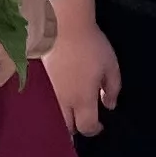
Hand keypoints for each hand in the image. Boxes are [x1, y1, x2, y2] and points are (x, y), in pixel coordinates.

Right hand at [43, 0, 118, 137]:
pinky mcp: (44, 82)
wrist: (62, 26)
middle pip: (68, 128)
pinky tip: (66, 95)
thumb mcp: (110, 66)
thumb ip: (112, 88)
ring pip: (57, 116)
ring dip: (66, 117)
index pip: (87, 127)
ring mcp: (51, 92)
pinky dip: (58, 105)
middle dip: (78, 127)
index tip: (101, 123)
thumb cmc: (90, 46)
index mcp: (82, 99)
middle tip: (87, 116)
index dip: (95, 129)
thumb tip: (109, 104)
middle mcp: (64, 101)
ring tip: (76, 107)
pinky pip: (51, 102)